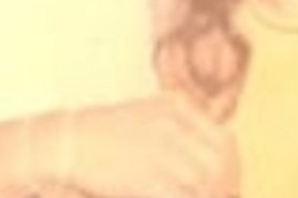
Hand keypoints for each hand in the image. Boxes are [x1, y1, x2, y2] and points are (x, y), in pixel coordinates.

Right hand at [39, 94, 237, 197]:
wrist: (65, 142)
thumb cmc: (102, 134)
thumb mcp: (147, 116)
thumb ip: (179, 129)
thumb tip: (214, 159)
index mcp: (176, 108)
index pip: (225, 141)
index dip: (232, 170)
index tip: (229, 186)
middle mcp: (174, 126)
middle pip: (221, 164)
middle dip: (228, 188)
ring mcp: (161, 151)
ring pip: (208, 184)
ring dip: (212, 197)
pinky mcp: (148, 179)